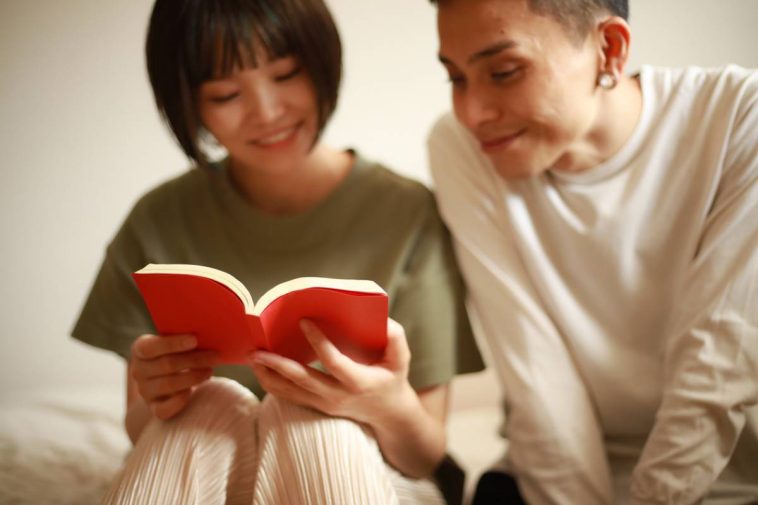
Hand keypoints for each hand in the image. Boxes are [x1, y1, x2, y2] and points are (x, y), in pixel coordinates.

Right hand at [129, 334, 218, 419]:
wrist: (165, 378)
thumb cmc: (176, 353)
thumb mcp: (174, 342)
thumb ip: (184, 337)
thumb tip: (209, 334)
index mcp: (140, 349)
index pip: (151, 347)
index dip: (173, 343)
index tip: (195, 340)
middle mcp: (138, 371)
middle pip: (166, 364)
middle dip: (194, 360)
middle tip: (215, 356)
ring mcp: (145, 391)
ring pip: (169, 384)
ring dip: (193, 377)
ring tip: (210, 370)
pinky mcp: (154, 408)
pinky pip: (165, 408)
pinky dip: (181, 400)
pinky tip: (195, 390)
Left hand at [248, 318, 414, 424]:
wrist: (387, 412)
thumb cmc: (393, 378)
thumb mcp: (401, 358)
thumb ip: (395, 337)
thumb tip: (383, 319)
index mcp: (359, 381)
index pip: (334, 362)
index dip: (318, 342)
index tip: (303, 321)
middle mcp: (338, 395)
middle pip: (303, 380)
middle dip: (278, 365)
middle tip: (258, 350)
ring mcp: (325, 403)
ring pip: (290, 392)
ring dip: (268, 375)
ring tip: (252, 357)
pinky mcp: (316, 406)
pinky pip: (289, 396)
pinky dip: (272, 383)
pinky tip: (260, 369)